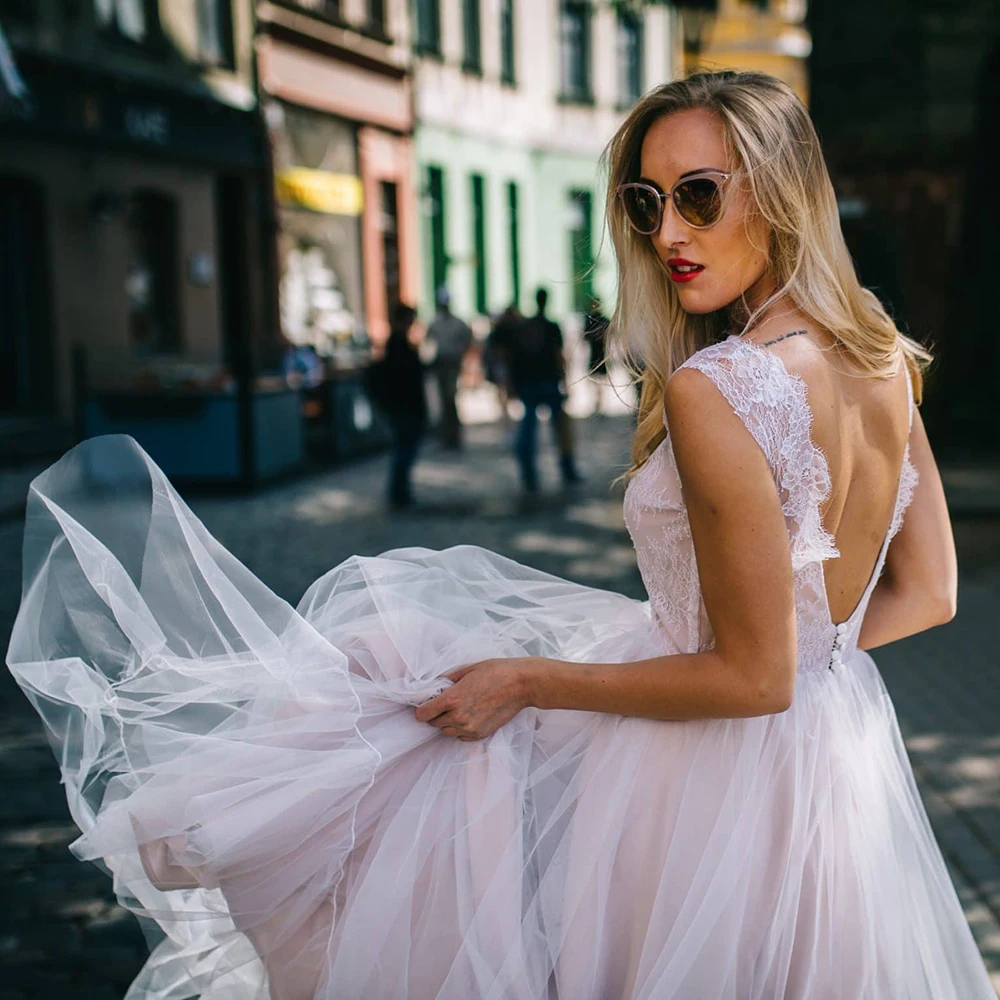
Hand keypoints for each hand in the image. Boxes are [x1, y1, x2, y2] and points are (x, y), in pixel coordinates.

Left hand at [413, 657, 536, 741]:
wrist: (522, 684)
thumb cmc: (497, 672)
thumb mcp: (468, 670)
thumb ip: (449, 680)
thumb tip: (438, 686)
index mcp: (452, 699)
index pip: (423, 714)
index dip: (422, 709)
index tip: (426, 704)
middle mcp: (459, 717)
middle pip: (434, 724)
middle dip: (435, 714)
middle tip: (444, 704)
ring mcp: (470, 728)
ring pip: (446, 732)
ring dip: (448, 723)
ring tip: (458, 710)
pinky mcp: (481, 734)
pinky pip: (461, 737)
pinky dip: (461, 729)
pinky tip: (469, 716)